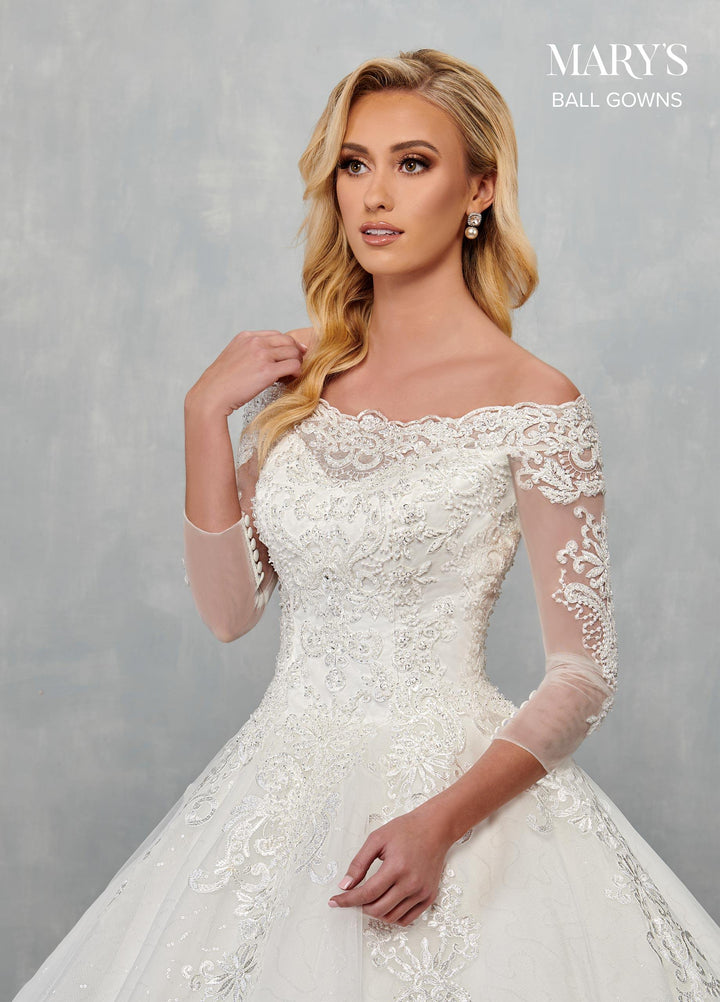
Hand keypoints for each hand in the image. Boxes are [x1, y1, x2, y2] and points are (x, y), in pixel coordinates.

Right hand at [185, 329, 307, 419]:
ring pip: (294, 352)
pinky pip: (294, 366)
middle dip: (295, 353)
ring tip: (291, 375)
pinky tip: (292, 379)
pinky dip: (297, 372)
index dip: (287, 345)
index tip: (290, 356)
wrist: (212, 395)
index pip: (277, 334)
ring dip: (297, 363)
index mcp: (246, 336)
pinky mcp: (267, 371)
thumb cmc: (222, 382)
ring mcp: (262, 355)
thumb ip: (249, 352)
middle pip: (288, 341)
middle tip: (295, 366)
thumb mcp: (233, 357)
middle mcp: (255, 342)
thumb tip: (265, 357)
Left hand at [327, 801, 454, 926]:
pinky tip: (385, 904)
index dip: (347, 900)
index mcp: (396, 867)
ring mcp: (422, 892)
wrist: (435, 828)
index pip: (367, 893)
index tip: (334, 901)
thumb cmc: (405, 830)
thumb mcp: (377, 839)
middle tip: (353, 898)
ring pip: (391, 917)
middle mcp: (411, 883)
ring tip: (369, 899)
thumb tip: (345, 885)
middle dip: (360, 907)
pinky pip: (407, 919)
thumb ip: (359, 863)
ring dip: (375, 912)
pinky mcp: (429, 897)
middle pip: (378, 909)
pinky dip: (392, 916)